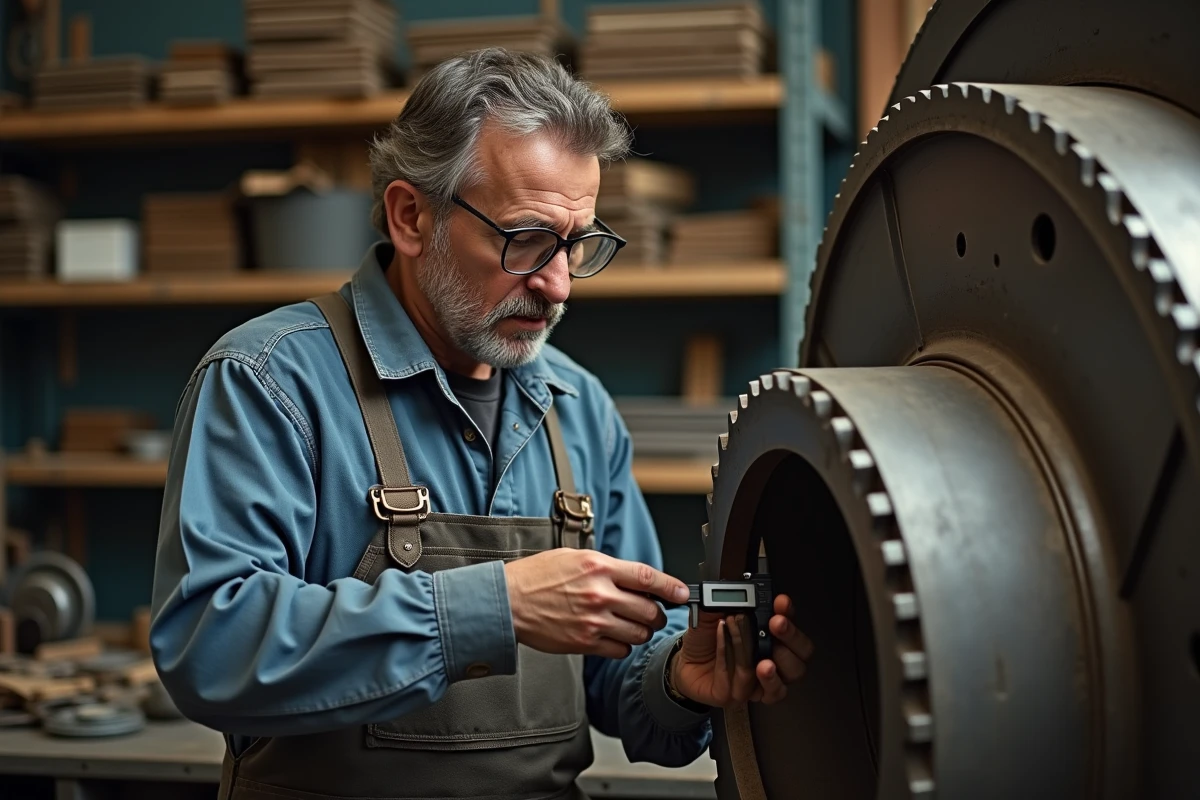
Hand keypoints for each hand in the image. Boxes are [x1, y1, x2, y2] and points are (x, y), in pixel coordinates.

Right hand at [504, 549, 690, 658]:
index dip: (672, 587)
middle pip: (649, 610)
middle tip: (651, 612)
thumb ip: (607, 567)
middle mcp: (600, 594)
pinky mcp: (585, 643)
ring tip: (631, 625)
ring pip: (638, 633)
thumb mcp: (574, 557)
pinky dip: (622, 645)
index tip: (683, 593)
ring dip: (640, 631)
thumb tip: (636, 578)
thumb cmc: (537, 576)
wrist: (508, 601)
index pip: (649, 577)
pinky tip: (612, 636)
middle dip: (656, 613)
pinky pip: (620, 650)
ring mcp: (593, 621)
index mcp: (599, 567)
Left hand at [670, 594, 812, 707]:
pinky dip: (737, 672)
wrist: (684, 661)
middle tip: (776, 624)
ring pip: (783, 681)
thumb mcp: (713, 613)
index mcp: (770, 635)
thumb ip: (724, 600)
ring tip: (763, 661)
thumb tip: (731, 589)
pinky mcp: (743, 696)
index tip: (781, 603)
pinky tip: (726, 660)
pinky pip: (749, 689)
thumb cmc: (705, 638)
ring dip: (774, 668)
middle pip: (800, 656)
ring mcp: (761, 681)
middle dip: (791, 639)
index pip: (792, 626)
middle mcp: (772, 659)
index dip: (790, 614)